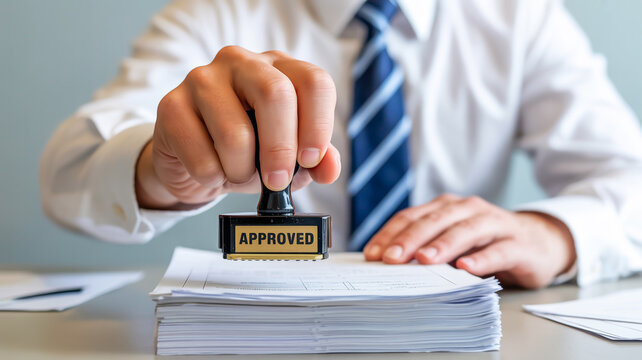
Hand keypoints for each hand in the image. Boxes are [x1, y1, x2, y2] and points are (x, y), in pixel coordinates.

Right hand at [135, 46, 340, 208]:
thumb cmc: (248, 150)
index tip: (311, 159)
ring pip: (236, 133)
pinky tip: (211, 170)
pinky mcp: (171, 105)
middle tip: (277, 181)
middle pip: (275, 94)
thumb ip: (315, 160)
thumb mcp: (288, 156)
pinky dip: (213, 177)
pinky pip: (201, 156)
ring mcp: (202, 79)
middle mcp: (242, 63)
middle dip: (281, 149)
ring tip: (239, 173)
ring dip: (242, 170)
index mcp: (279, 69)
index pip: (314, 82)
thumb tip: (329, 168)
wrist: (194, 161)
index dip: (318, 125)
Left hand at [363, 194, 576, 287]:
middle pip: (435, 221)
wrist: (538, 242)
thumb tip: (387, 262)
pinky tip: (466, 268)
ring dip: (443, 245)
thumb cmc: (485, 243)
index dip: (391, 234)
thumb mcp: (453, 241)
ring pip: (465, 231)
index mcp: (447, 207)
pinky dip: (481, 259)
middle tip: (391, 258)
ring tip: (425, 260)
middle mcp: (469, 209)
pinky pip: (498, 250)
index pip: (412, 217)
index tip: (372, 254)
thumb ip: (426, 245)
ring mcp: (495, 224)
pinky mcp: (518, 244)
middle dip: (410, 239)